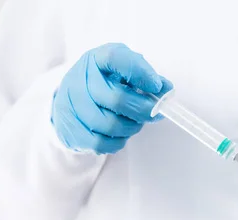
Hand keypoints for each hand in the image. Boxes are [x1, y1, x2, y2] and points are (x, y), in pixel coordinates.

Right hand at [52, 43, 171, 153]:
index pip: (116, 58)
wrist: (72, 103)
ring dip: (131, 127)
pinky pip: (101, 143)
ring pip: (111, 125)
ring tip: (134, 122)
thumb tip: (166, 90)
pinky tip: (120, 134)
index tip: (157, 86)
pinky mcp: (71, 130)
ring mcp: (71, 105)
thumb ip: (146, 77)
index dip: (140, 72)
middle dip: (144, 110)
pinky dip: (117, 142)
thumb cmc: (104, 84)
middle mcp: (79, 79)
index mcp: (96, 59)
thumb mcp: (124, 72)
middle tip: (156, 113)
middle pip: (117, 99)